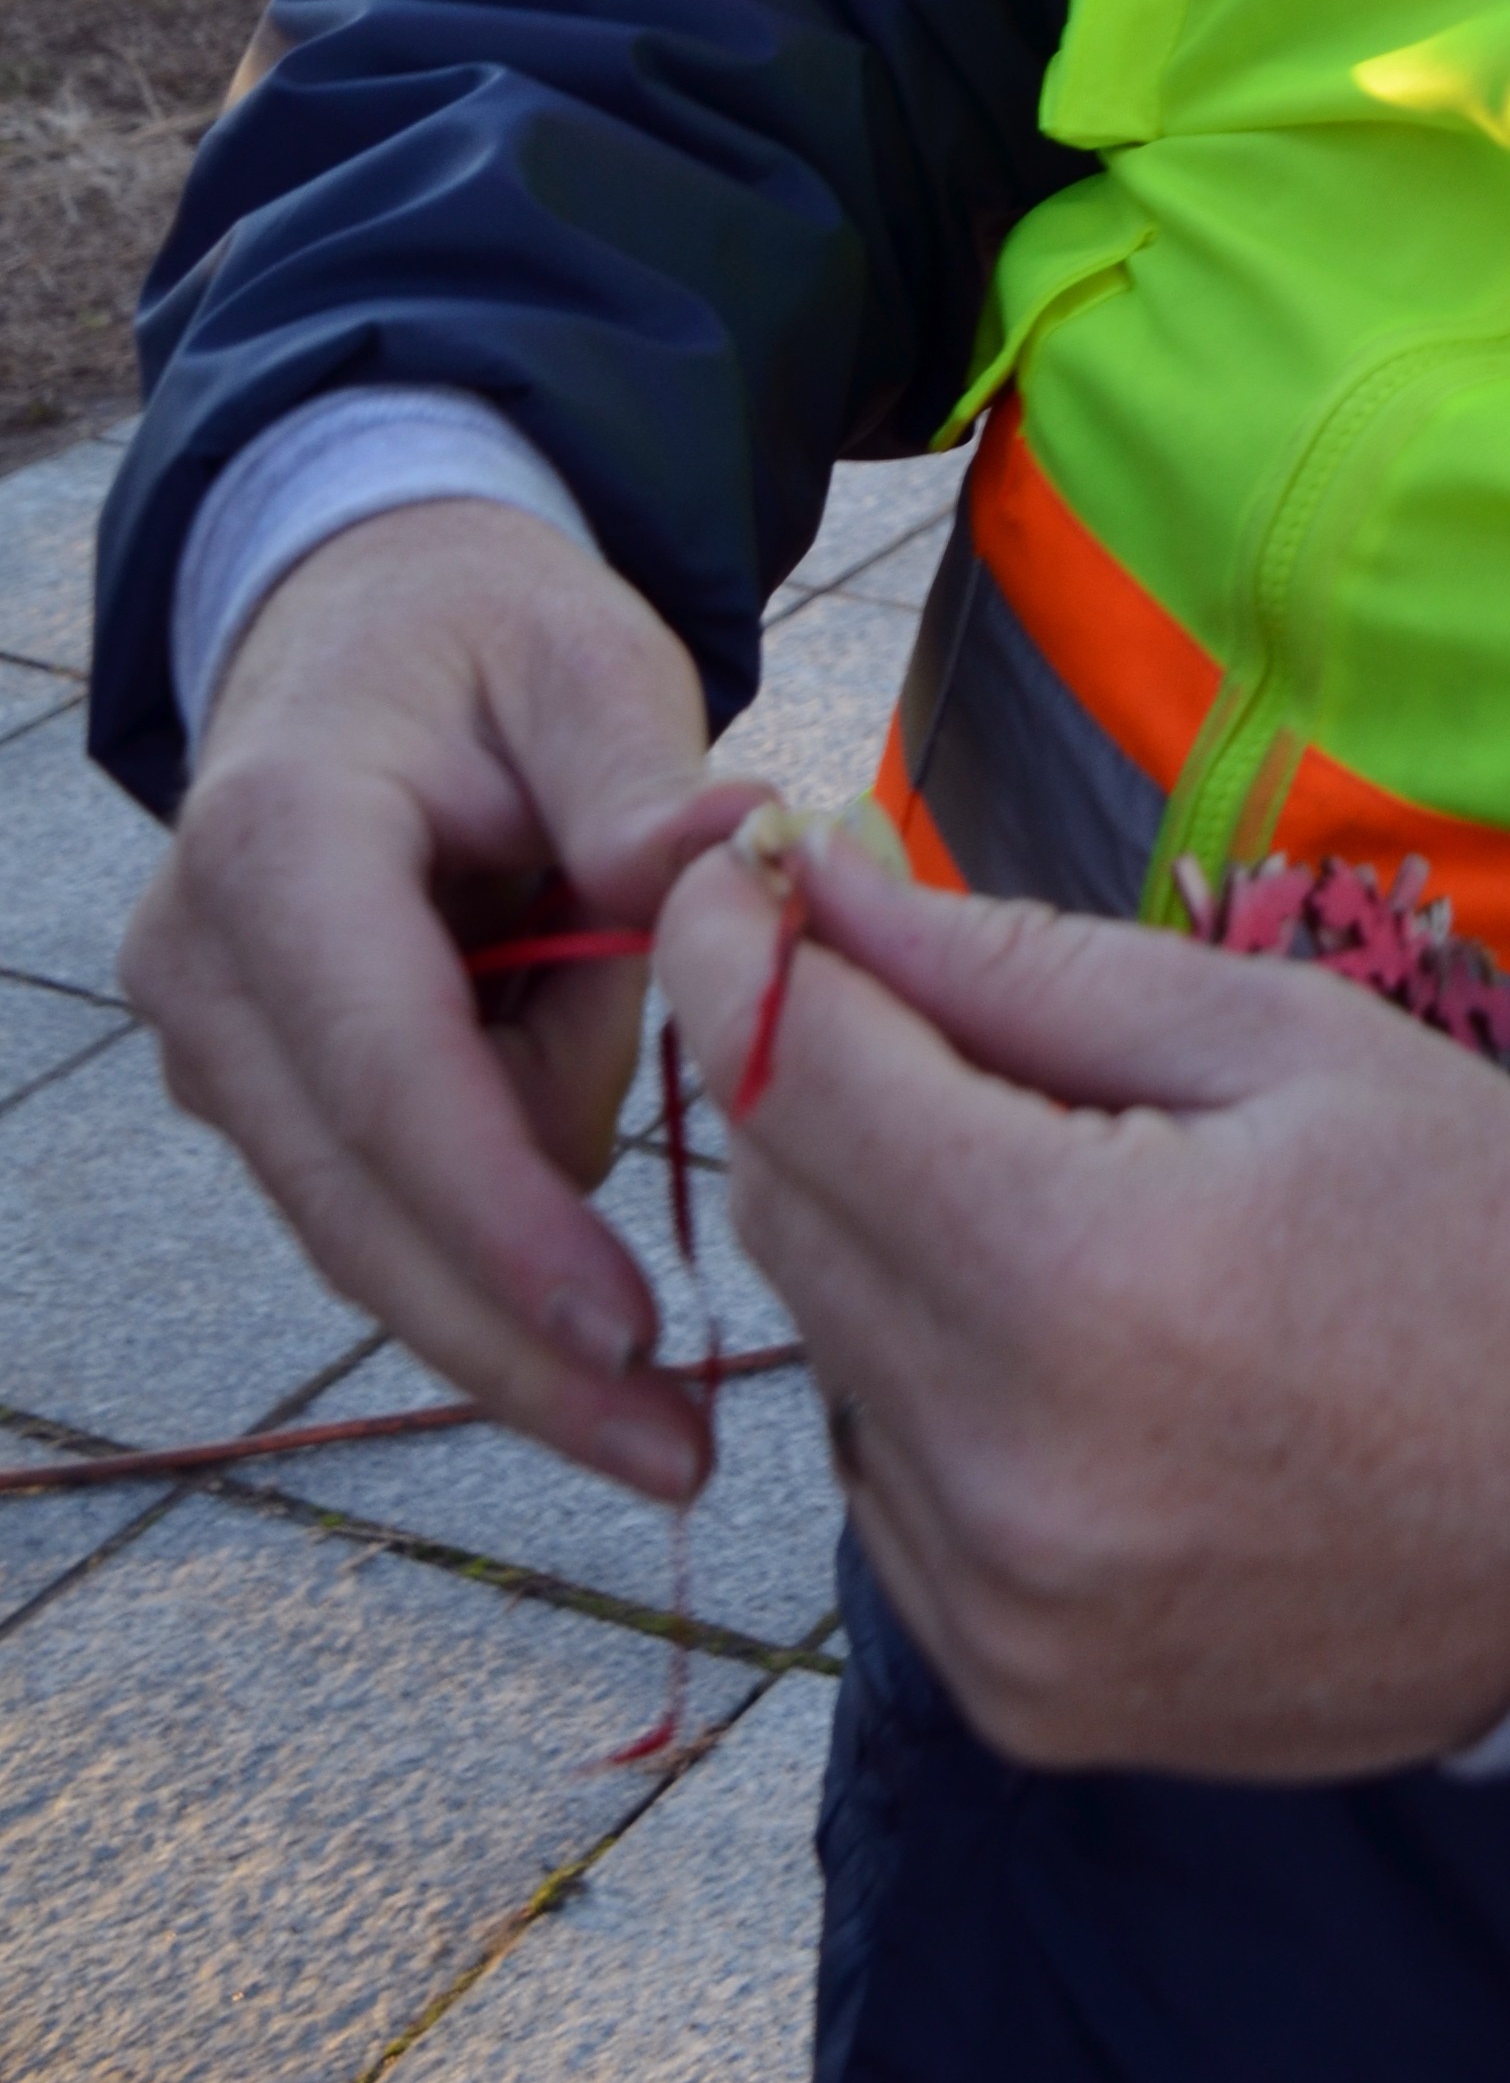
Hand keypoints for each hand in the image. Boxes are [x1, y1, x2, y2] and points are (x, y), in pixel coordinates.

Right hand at [119, 500, 762, 1493]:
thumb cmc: (495, 640)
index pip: (389, 1077)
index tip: (625, 1333)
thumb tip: (726, 854)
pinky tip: (576, 1116)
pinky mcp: (258, 1096)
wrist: (371, 627)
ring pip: (376, 1230)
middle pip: (363, 1210)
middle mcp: (209, 966)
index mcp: (279, 844)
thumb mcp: (589, 656)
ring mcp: (219, 1046)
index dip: (502, 1219)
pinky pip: (390, 1199)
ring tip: (633, 1106)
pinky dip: (503, 1199)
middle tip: (678, 1455)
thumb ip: (642, 772)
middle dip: (514, 1339)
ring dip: (525, 1235)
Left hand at [654, 833, 1509, 1774]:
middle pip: (788, 1211)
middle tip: (928, 1007)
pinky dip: (935, 1391)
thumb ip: (1019, 965)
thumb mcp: (1277, 1033)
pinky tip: (1073, 1350)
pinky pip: (886, 1491)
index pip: (796, 1080)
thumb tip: (818, 886)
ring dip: (883, 1239)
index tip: (742, 875)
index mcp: (1080, 1270)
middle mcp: (1006, 1466)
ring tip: (1052, 1191)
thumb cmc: (1479, 1228)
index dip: (742, 953)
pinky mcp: (1014, 1698)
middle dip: (821, 1079)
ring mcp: (1001, 1608)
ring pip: (825, 1353)